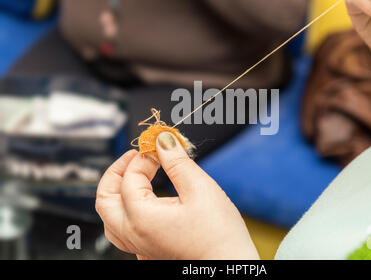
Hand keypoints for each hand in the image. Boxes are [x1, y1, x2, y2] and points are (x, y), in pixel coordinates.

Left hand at [95, 132, 258, 259]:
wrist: (230, 266)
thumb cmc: (219, 235)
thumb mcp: (200, 189)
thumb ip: (177, 161)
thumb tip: (163, 140)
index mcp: (141, 217)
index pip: (130, 177)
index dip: (144, 157)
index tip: (160, 146)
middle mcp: (133, 234)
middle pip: (105, 198)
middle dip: (117, 172)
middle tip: (134, 156)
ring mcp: (139, 247)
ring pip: (110, 218)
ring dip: (117, 193)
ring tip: (133, 177)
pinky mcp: (149, 252)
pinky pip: (123, 232)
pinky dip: (126, 212)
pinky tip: (141, 206)